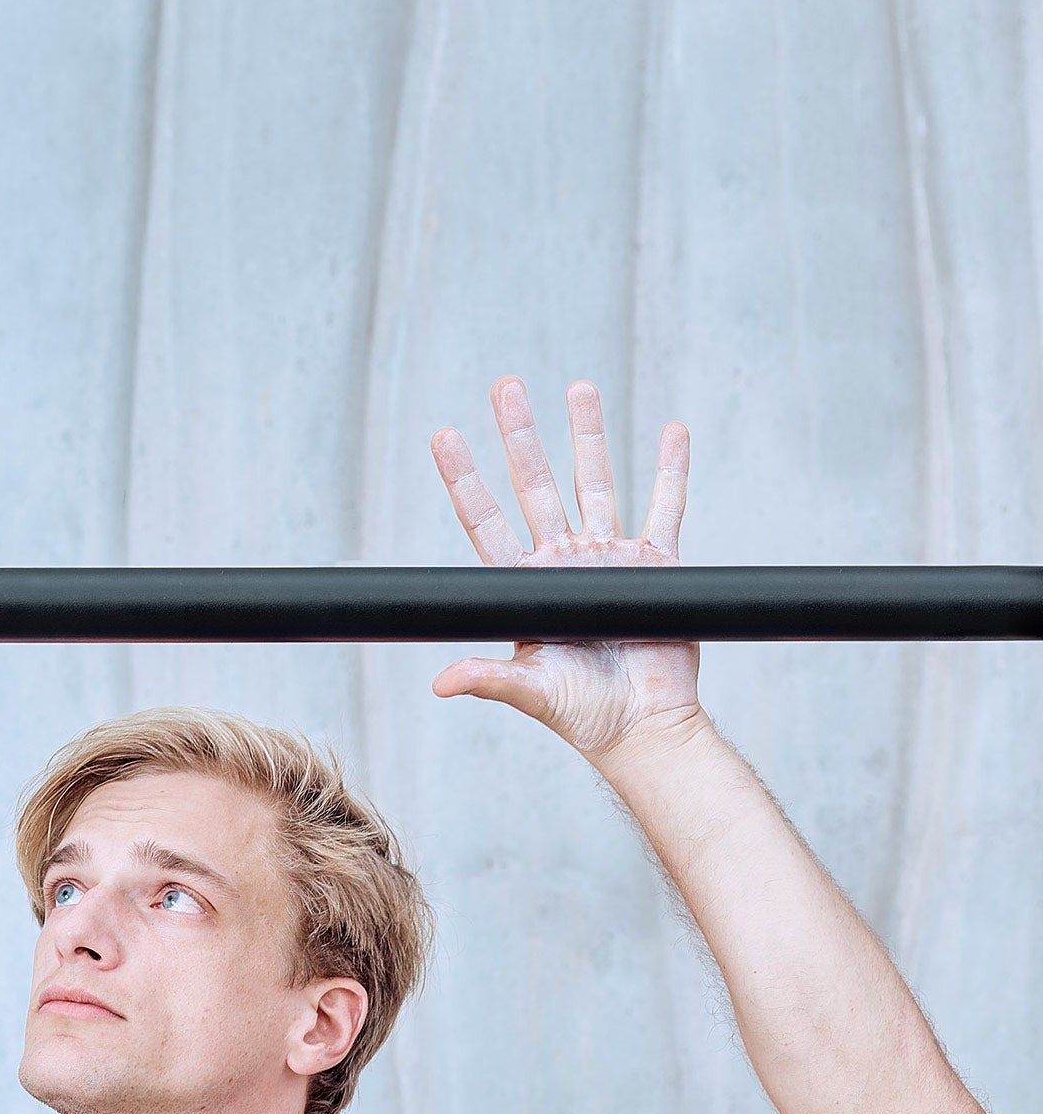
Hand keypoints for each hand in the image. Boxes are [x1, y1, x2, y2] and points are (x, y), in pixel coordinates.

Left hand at [429, 376, 701, 763]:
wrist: (645, 727)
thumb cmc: (584, 715)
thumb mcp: (531, 692)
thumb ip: (489, 678)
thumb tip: (443, 682)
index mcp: (525, 584)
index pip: (486, 520)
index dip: (466, 478)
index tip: (445, 435)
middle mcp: (562, 561)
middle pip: (536, 485)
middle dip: (522, 435)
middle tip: (506, 386)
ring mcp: (608, 558)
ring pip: (596, 482)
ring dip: (588, 435)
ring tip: (578, 387)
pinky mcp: (655, 566)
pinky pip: (664, 506)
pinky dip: (670, 469)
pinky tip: (670, 431)